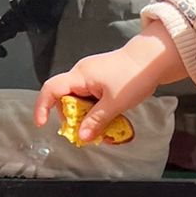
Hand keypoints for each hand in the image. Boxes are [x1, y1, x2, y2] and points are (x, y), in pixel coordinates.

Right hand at [32, 29, 178, 140]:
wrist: (153, 59)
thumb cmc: (135, 75)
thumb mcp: (115, 103)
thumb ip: (97, 120)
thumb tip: (82, 136)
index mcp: (80, 75)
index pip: (51, 89)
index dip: (43, 106)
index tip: (42, 123)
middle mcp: (81, 73)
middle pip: (65, 98)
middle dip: (71, 116)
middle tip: (85, 131)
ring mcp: (91, 75)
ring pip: (79, 99)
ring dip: (86, 114)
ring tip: (101, 126)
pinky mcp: (100, 79)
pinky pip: (90, 96)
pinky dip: (95, 109)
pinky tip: (107, 117)